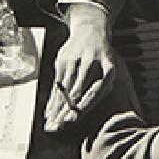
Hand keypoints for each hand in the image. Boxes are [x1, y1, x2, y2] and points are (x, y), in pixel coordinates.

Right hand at [44, 8, 115, 133]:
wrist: (91, 31)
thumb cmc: (102, 59)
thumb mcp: (109, 70)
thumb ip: (102, 90)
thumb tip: (90, 114)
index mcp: (108, 67)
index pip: (95, 91)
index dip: (83, 108)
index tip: (72, 122)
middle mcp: (91, 62)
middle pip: (77, 91)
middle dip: (66, 111)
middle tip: (58, 128)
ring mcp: (75, 60)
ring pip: (65, 88)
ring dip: (57, 108)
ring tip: (51, 124)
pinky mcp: (63, 59)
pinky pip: (57, 83)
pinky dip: (53, 98)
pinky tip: (49, 111)